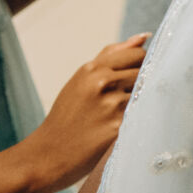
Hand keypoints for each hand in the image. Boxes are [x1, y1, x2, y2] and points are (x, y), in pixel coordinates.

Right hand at [18, 36, 147, 192]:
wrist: (47, 155)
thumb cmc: (67, 116)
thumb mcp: (81, 80)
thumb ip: (112, 56)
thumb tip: (144, 37)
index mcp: (92, 69)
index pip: (138, 55)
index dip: (141, 66)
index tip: (134, 77)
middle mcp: (103, 83)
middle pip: (146, 72)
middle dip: (143, 83)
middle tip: (127, 99)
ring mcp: (111, 105)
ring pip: (146, 94)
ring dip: (140, 102)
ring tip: (119, 116)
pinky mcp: (118, 127)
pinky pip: (141, 115)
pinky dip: (138, 119)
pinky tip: (123, 127)